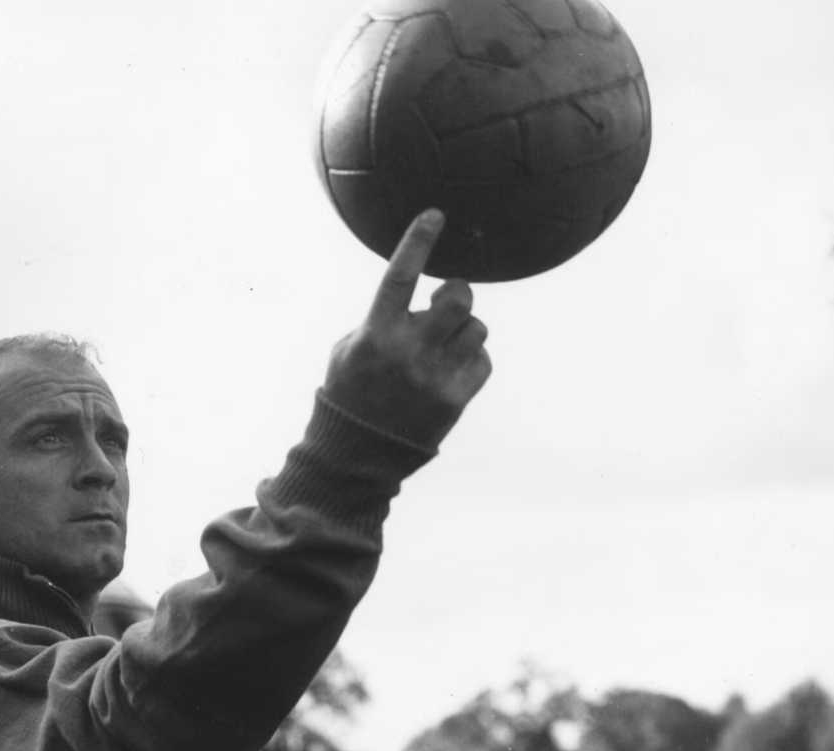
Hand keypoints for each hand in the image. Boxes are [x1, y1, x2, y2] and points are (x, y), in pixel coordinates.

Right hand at [323, 209, 492, 448]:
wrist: (358, 451)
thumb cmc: (352, 389)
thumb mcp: (350, 346)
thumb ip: (383, 318)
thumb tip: (426, 296)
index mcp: (376, 332)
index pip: (401, 275)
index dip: (418, 241)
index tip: (435, 215)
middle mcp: (408, 351)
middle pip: (459, 299)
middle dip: (458, 292)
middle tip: (447, 298)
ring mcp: (435, 376)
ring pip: (477, 328)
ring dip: (465, 328)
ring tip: (444, 343)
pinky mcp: (456, 398)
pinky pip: (483, 360)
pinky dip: (472, 359)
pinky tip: (450, 369)